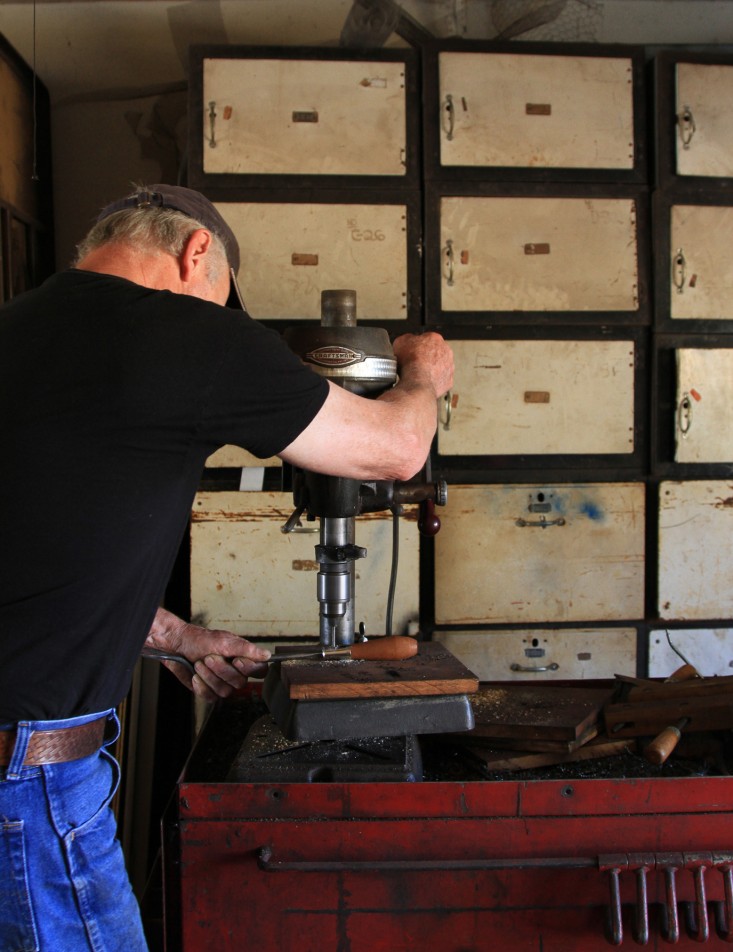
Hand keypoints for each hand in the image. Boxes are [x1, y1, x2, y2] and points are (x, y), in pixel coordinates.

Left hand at [145, 607, 270, 701]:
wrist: (177, 646)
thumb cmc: (200, 640)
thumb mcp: (224, 641)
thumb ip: (246, 649)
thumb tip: (266, 655)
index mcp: (242, 658)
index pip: (260, 671)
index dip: (250, 669)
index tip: (236, 660)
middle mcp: (235, 673)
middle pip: (240, 683)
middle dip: (222, 670)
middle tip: (209, 658)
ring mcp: (222, 683)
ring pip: (225, 691)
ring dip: (209, 676)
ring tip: (199, 663)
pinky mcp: (208, 691)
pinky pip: (211, 697)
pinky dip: (201, 686)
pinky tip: (195, 675)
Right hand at [392, 332, 453, 398]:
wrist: (418, 382)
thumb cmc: (411, 362)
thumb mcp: (400, 342)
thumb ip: (406, 339)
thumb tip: (406, 342)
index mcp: (435, 338)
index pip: (426, 338)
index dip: (416, 345)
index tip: (411, 351)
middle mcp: (446, 351)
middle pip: (435, 352)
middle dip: (426, 357)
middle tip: (415, 363)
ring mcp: (449, 366)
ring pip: (439, 366)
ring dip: (431, 369)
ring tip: (418, 374)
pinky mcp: (448, 381)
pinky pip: (440, 380)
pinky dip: (433, 381)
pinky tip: (423, 382)